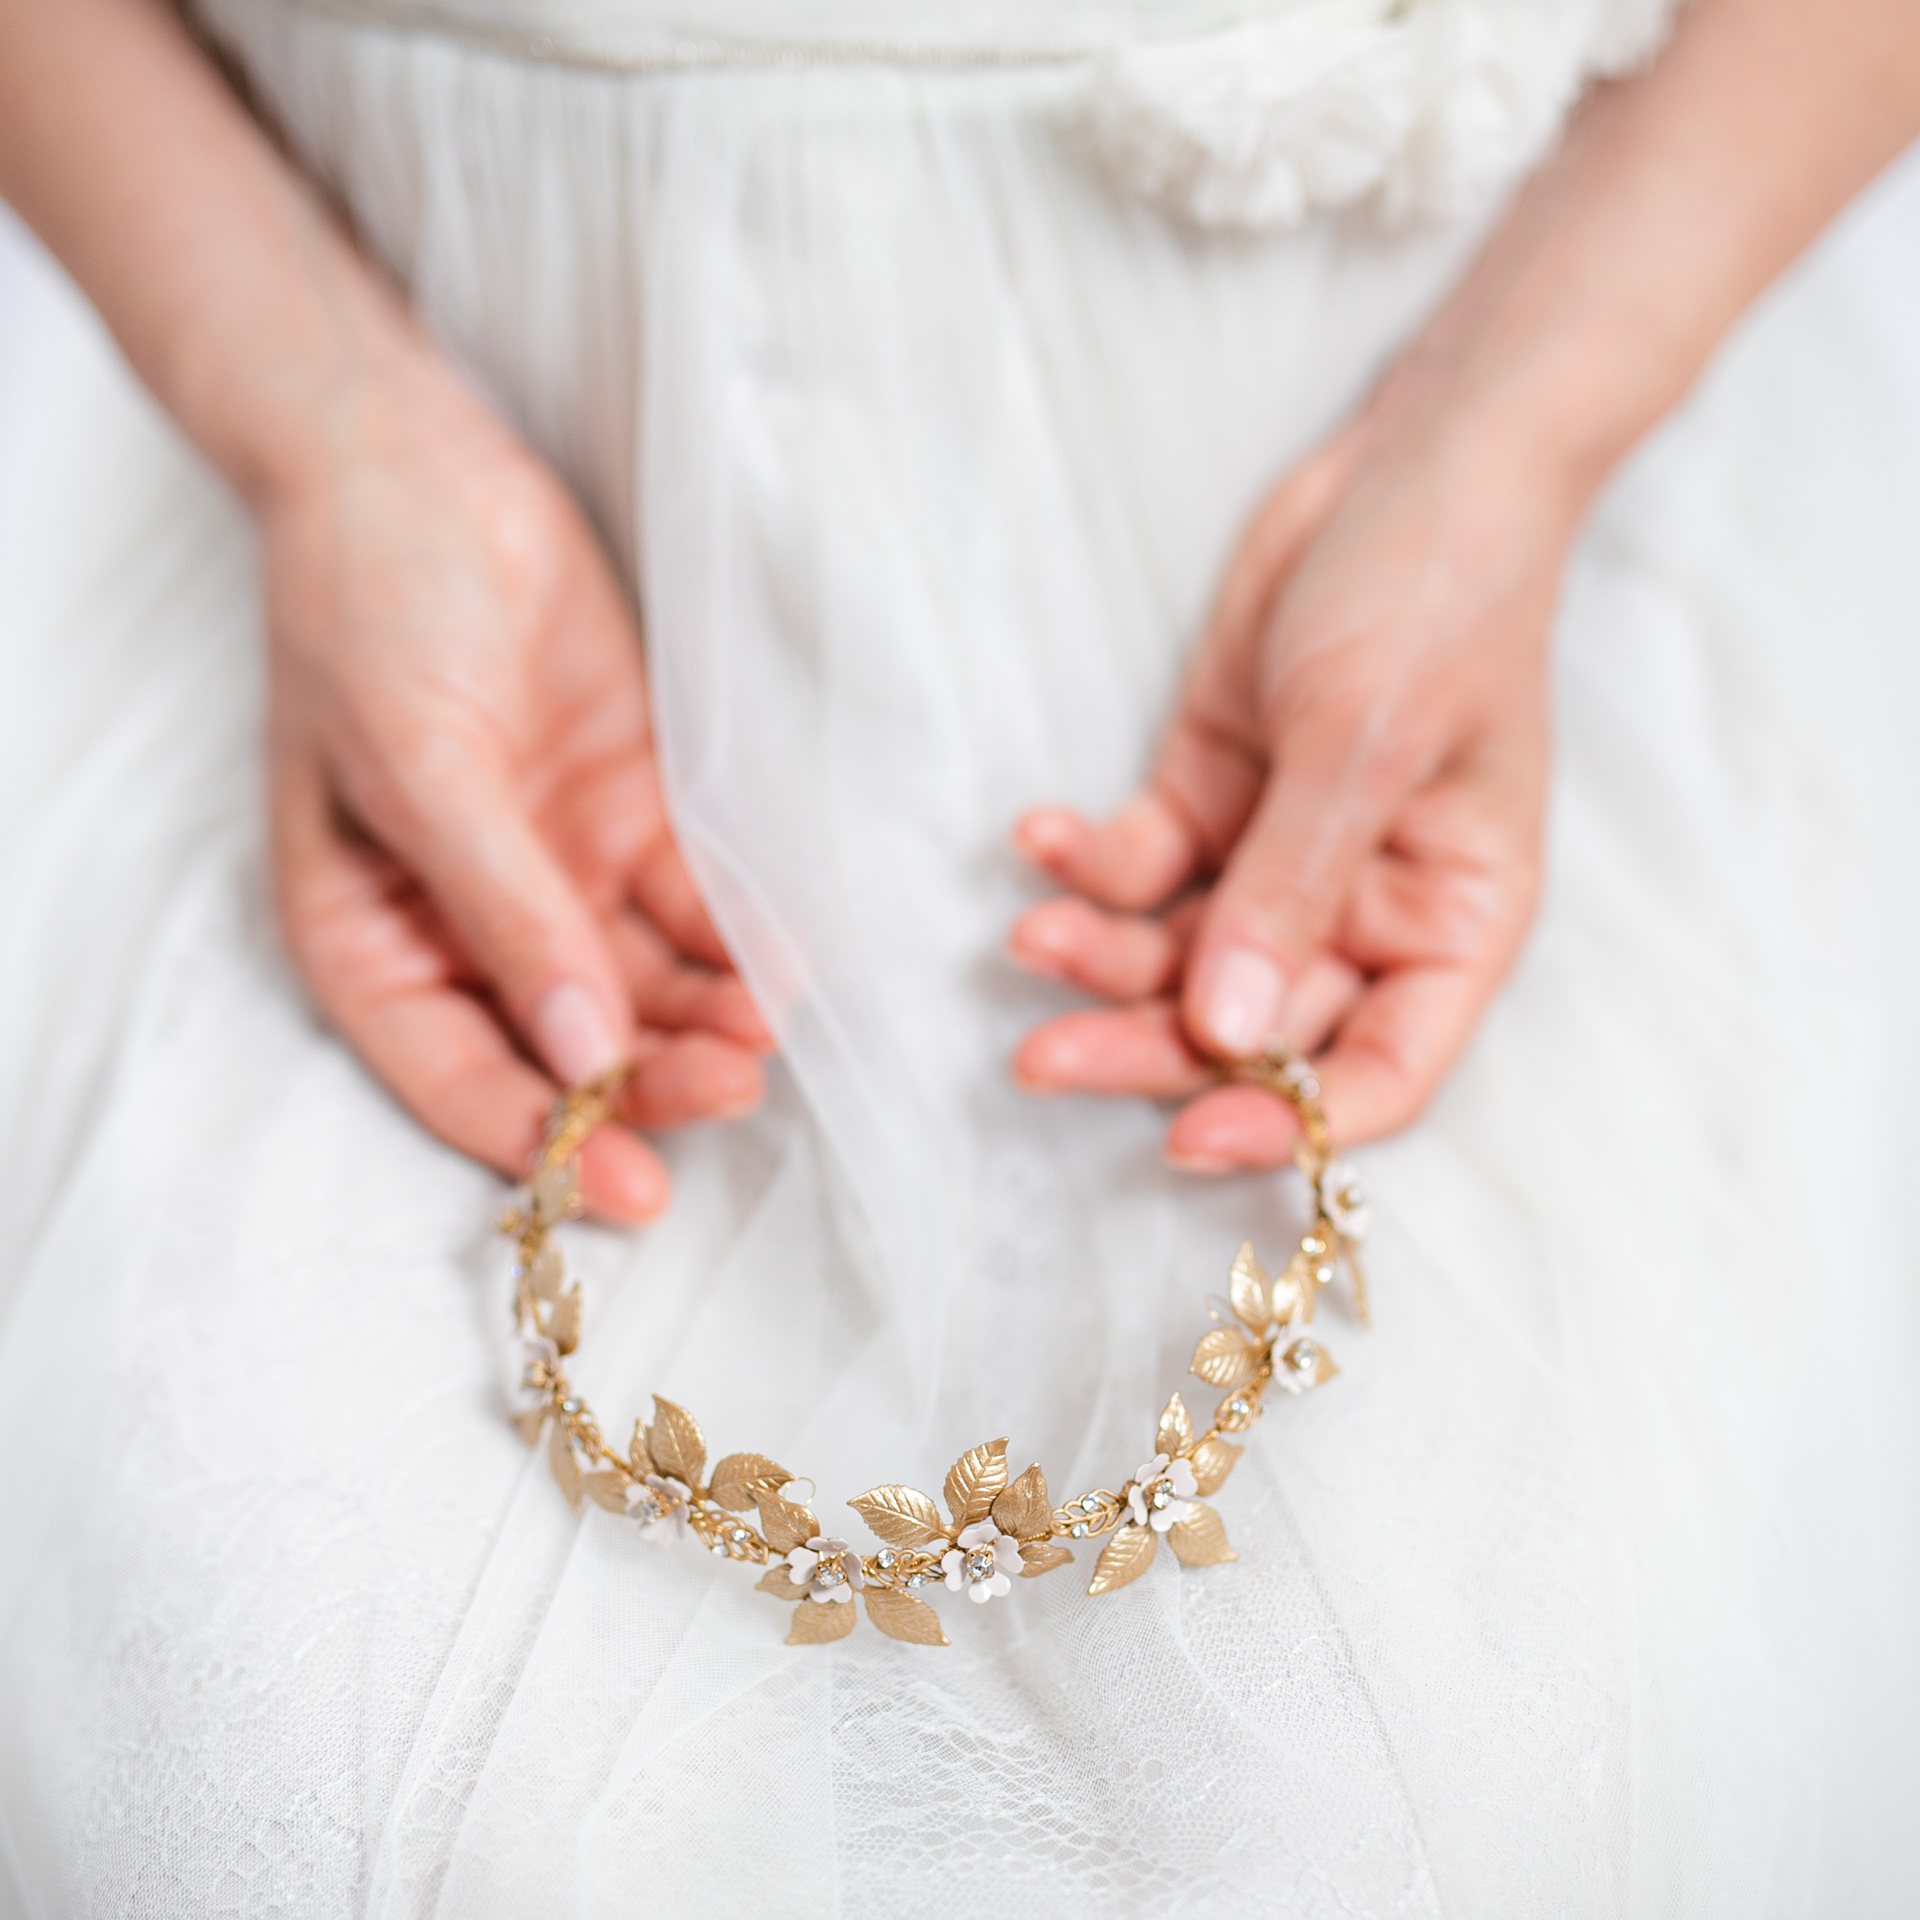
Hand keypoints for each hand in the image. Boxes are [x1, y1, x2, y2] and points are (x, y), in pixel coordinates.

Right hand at [265, 349, 769, 1218]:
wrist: (413, 462)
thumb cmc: (367, 609)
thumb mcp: (420, 768)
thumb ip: (505, 911)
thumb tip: (579, 1051)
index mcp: (376, 939)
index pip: (464, 1080)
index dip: (550, 1145)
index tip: (641, 1190)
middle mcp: (472, 927)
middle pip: (574, 1044)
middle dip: (654, 1079)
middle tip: (736, 1090)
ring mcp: (556, 873)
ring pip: (647, 984)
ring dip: (709, 1018)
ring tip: (771, 1032)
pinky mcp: (627, 815)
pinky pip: (692, 901)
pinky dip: (737, 938)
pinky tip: (784, 965)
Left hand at [1008, 393, 1564, 1167]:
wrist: (1407, 461)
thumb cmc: (1441, 595)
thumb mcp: (1368, 743)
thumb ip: (1292, 890)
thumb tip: (1225, 1031)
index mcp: (1449, 925)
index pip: (1381, 1073)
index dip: (1290, 1121)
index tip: (1186, 1136)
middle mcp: (1363, 913)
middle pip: (1251, 1027)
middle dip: (1147, 1045)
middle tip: (1044, 1057)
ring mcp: (1279, 860)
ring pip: (1177, 956)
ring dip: (1099, 954)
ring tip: (1027, 927)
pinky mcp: (1208, 799)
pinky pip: (1137, 864)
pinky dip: (1084, 861)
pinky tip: (1033, 836)